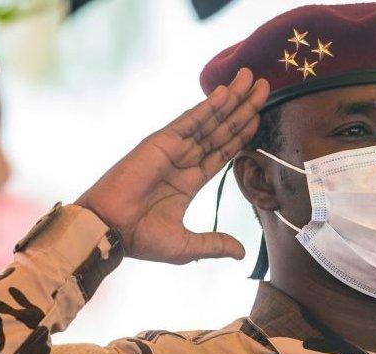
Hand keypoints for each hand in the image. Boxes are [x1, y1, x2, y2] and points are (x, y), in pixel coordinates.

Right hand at [76, 68, 268, 263]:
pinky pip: (190, 121)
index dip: (242, 133)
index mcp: (189, 182)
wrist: (111, 232)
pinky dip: (209, 106)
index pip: (223, 152)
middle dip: (243, 108)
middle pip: (221, 130)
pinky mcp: (161, 143)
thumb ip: (214, 244)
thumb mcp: (187, 246)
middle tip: (265, 86)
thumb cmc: (141, 240)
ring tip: (252, 78)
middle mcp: (183, 161)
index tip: (260, 115)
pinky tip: (227, 92)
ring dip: (232, 99)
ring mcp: (173, 150)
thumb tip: (240, 253)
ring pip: (210, 120)